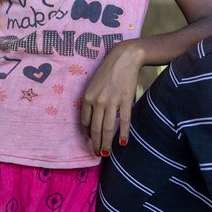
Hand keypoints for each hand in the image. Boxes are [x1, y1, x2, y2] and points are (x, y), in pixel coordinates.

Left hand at [81, 40, 143, 154]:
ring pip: (108, 128)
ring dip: (107, 143)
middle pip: (96, 128)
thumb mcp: (93, 84)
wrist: (124, 58)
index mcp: (87, 97)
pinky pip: (124, 121)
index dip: (88, 134)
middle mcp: (98, 101)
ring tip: (107, 153)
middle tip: (98, 154)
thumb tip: (92, 120)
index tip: (91, 140)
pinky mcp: (126, 100)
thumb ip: (91, 101)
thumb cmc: (108, 71)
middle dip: (96, 144)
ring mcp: (112, 101)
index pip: (85, 122)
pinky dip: (123, 134)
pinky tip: (122, 143)